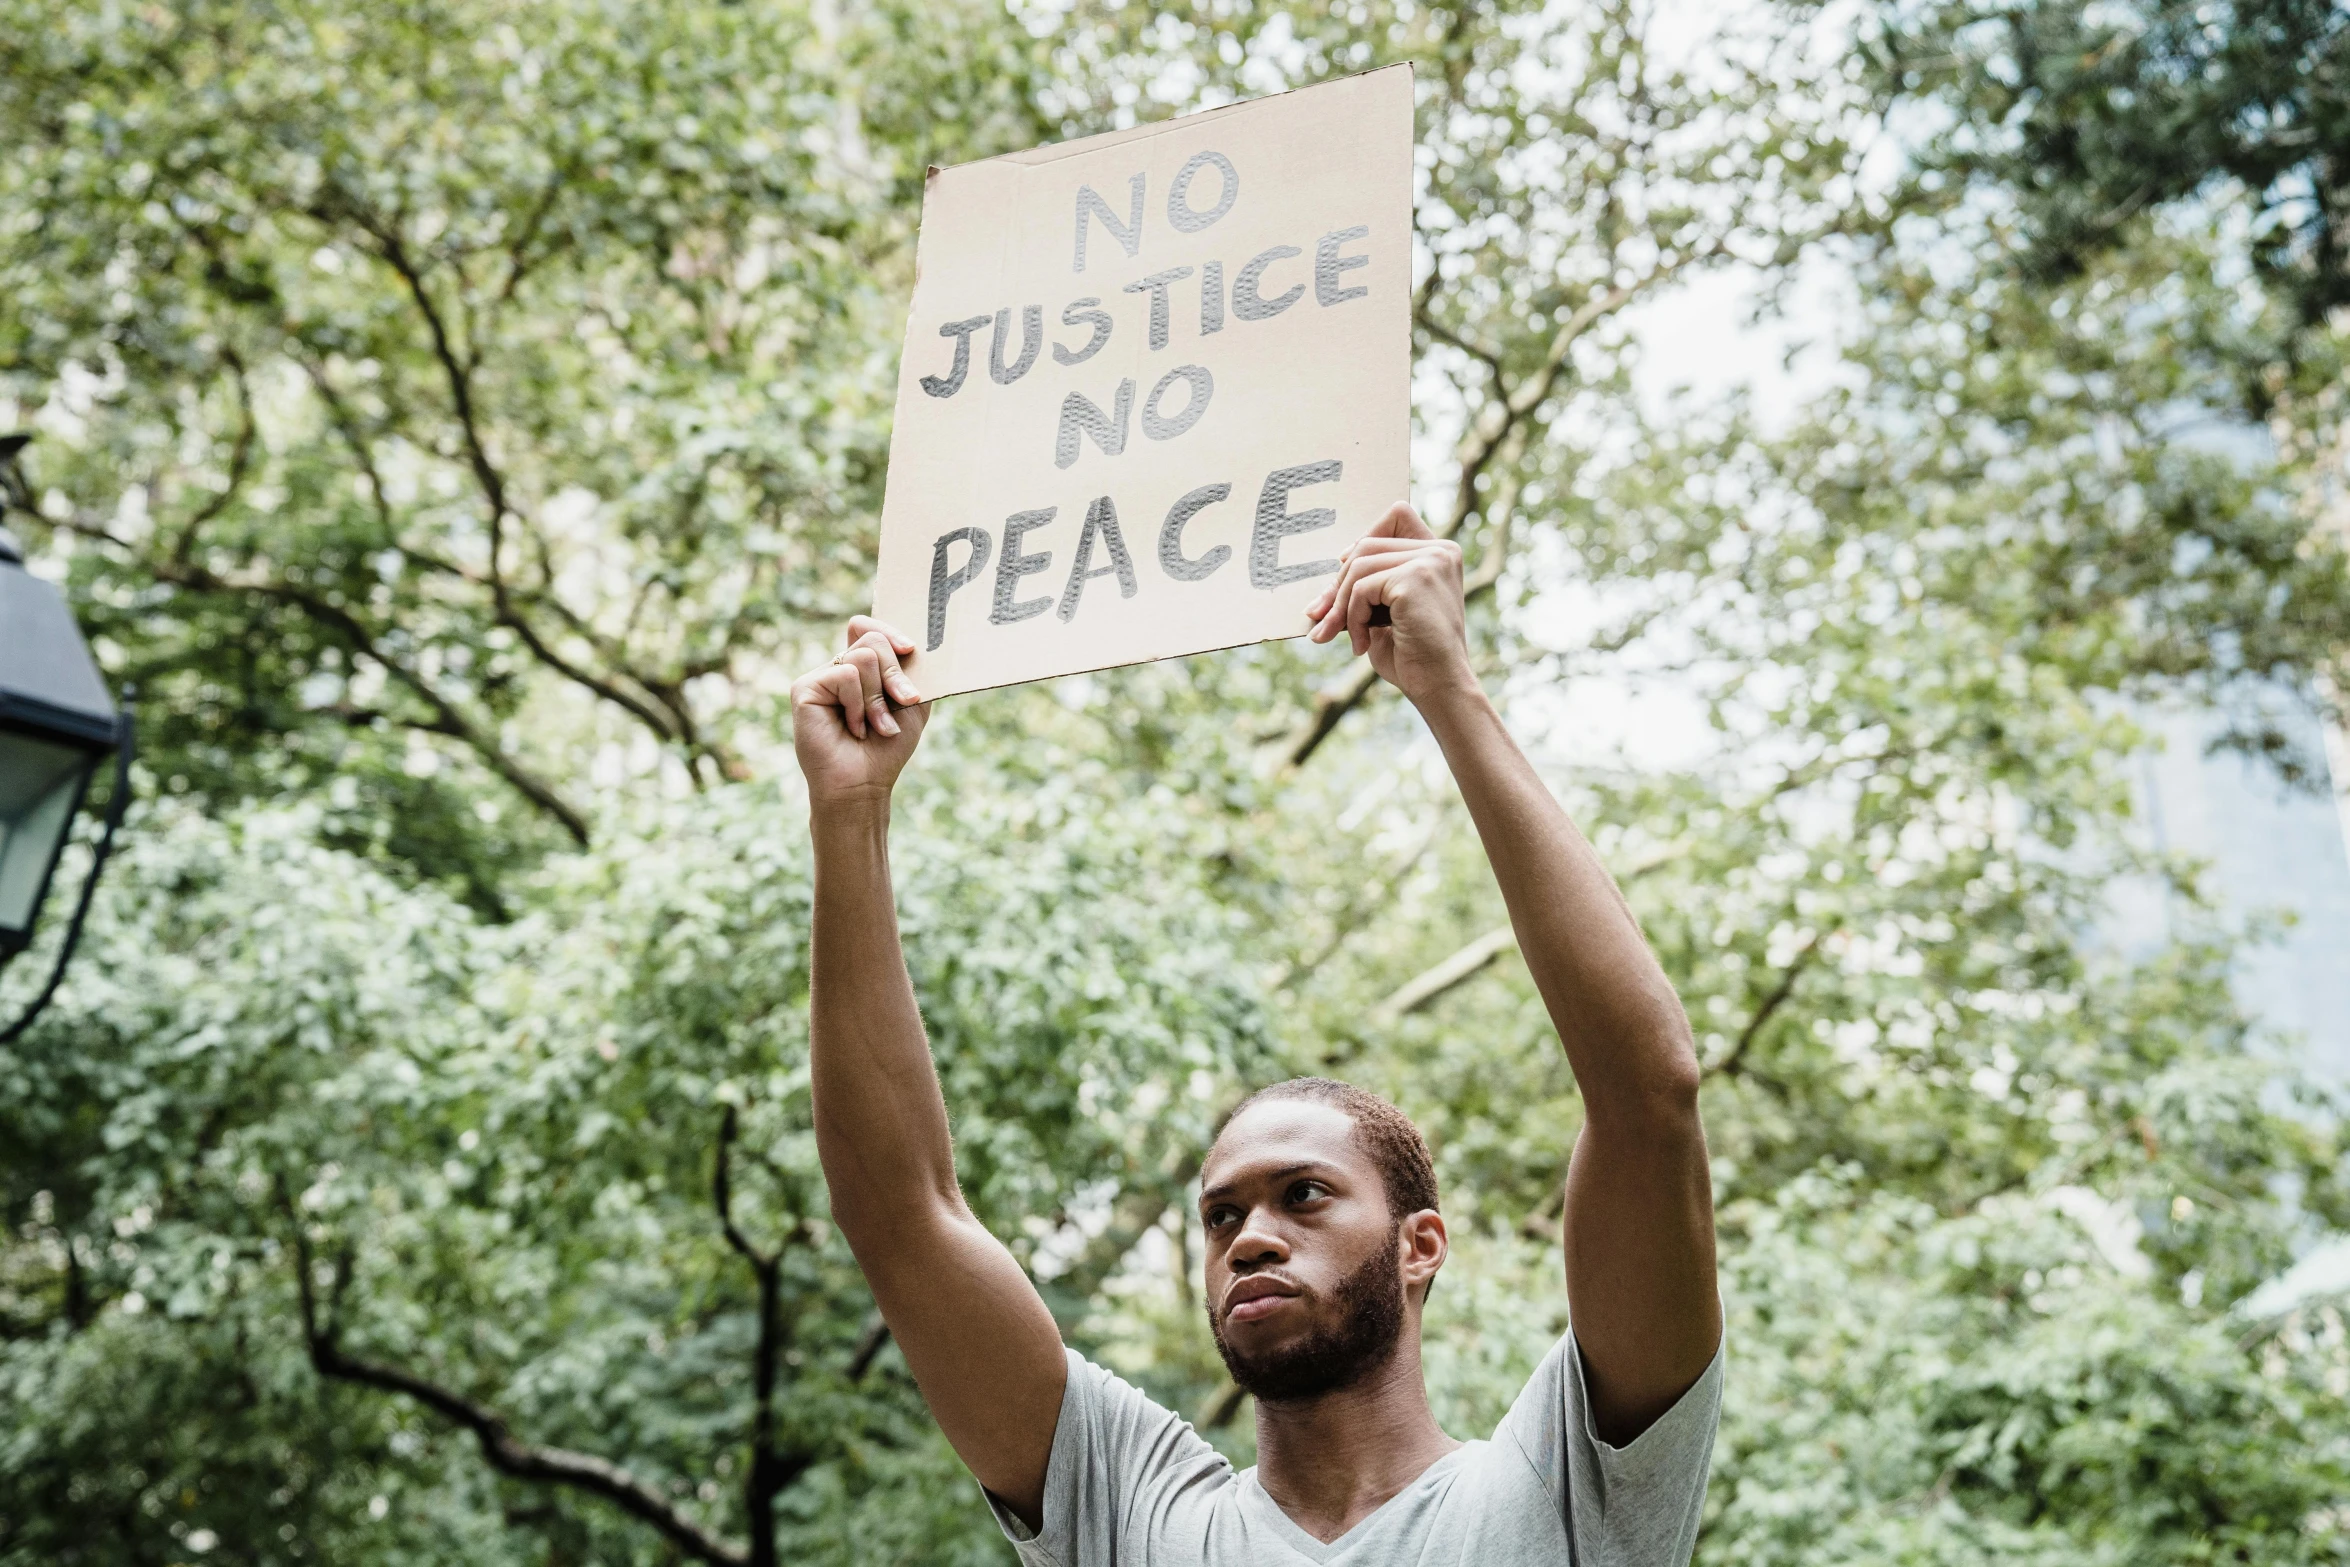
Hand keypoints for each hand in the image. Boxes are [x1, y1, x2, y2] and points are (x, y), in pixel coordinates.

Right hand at [792, 618, 927, 808]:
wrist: (863, 783)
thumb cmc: (886, 748)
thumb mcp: (911, 703)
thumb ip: (910, 669)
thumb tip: (906, 642)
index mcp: (859, 669)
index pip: (867, 628)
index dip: (889, 630)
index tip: (909, 650)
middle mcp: (837, 668)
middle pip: (872, 639)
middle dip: (895, 675)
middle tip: (901, 703)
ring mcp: (820, 677)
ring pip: (863, 656)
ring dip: (878, 697)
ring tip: (873, 725)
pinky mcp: (805, 688)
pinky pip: (846, 674)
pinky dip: (859, 704)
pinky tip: (853, 727)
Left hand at [1304, 502, 1473, 707]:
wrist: (1438, 688)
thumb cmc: (1413, 657)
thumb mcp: (1385, 612)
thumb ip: (1368, 584)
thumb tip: (1325, 582)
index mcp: (1439, 553)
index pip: (1396, 515)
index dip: (1365, 538)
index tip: (1347, 576)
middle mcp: (1441, 550)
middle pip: (1366, 543)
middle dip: (1338, 585)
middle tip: (1322, 620)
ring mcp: (1431, 561)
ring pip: (1359, 565)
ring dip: (1341, 606)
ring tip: (1340, 635)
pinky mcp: (1416, 577)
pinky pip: (1362, 587)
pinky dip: (1352, 617)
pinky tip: (1361, 644)